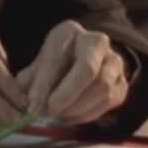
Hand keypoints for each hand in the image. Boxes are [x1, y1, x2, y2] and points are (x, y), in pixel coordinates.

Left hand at [15, 20, 129, 124]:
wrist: (80, 61)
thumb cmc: (55, 62)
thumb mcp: (37, 65)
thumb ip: (30, 81)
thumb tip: (24, 100)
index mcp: (70, 31)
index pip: (58, 55)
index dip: (45, 83)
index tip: (32, 104)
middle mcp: (97, 41)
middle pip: (88, 68)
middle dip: (67, 94)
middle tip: (49, 111)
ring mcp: (114, 62)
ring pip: (102, 87)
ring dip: (77, 107)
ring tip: (57, 115)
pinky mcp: (122, 83)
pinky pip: (109, 101)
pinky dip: (88, 114)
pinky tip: (70, 117)